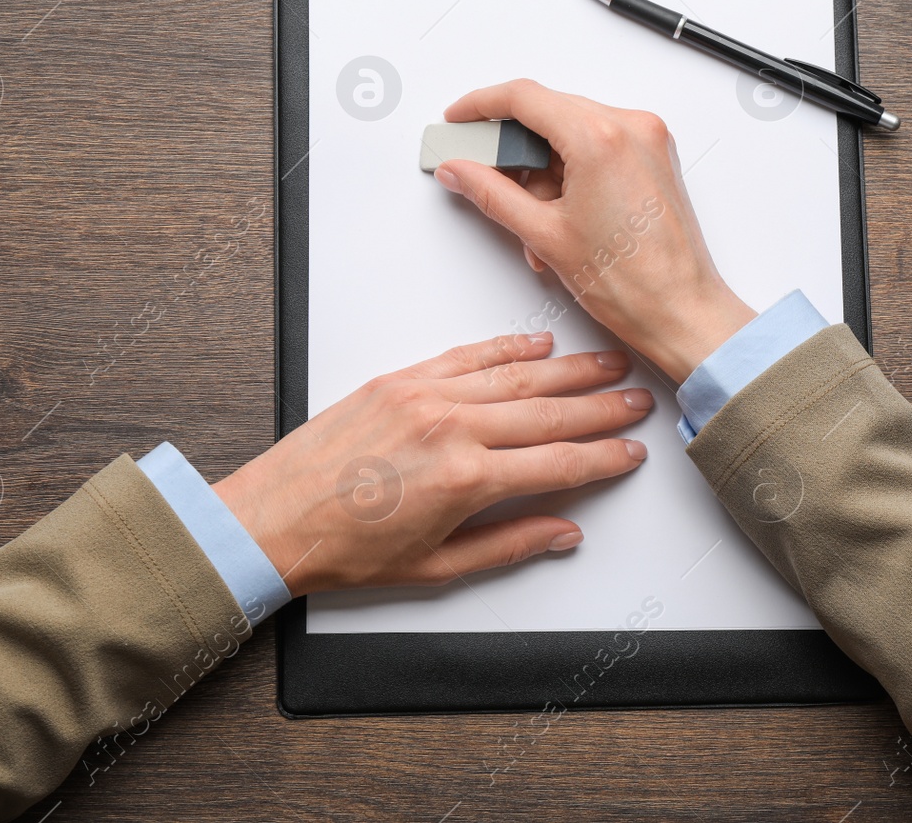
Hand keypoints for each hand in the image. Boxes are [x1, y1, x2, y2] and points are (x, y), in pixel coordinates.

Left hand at [212, 331, 650, 596]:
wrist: (274, 519)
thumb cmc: (344, 547)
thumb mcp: (436, 567)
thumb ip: (509, 545)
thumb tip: (561, 532)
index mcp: (465, 480)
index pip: (558, 463)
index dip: (604, 457)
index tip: (631, 452)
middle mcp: (450, 428)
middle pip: (548, 413)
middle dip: (601, 407)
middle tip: (637, 399)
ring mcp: (424, 396)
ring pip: (515, 376)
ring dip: (568, 370)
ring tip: (606, 364)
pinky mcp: (399, 379)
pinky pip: (467, 356)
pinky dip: (506, 348)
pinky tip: (538, 345)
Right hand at [433, 79, 754, 383]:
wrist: (682, 311)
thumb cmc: (633, 283)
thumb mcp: (543, 234)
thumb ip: (491, 193)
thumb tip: (460, 170)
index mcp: (600, 138)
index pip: (524, 97)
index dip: (481, 105)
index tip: (460, 118)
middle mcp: (631, 128)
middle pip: (549, 112)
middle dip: (512, 148)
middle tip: (482, 172)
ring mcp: (648, 140)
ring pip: (571, 133)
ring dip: (542, 170)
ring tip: (534, 220)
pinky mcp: (654, 158)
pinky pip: (598, 147)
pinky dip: (570, 173)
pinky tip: (559, 214)